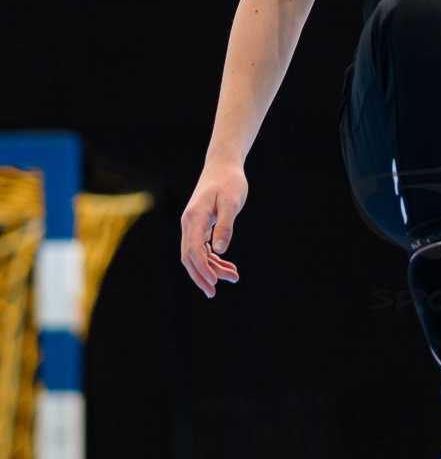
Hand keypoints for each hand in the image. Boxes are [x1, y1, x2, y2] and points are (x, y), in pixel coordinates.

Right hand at [180, 160, 246, 296]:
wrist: (223, 165)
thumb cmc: (230, 182)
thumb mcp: (232, 203)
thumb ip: (225, 226)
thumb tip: (219, 250)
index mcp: (195, 218)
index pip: (193, 250)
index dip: (202, 269)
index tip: (214, 283)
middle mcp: (189, 223)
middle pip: (189, 257)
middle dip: (201, 276)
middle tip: (213, 293)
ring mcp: (193, 224)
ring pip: (196, 254)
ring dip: (212, 268)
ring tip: (234, 277)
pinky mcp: (200, 225)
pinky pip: (202, 247)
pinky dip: (214, 259)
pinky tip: (227, 266)